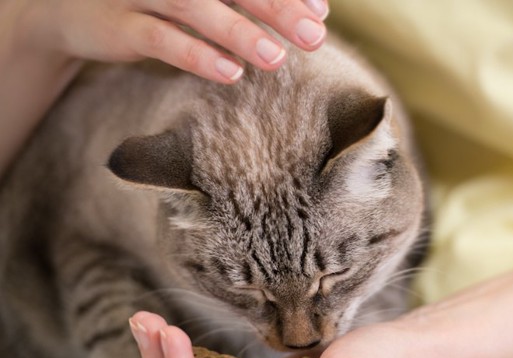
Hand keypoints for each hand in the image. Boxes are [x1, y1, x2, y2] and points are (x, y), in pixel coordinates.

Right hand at [20, 0, 328, 82]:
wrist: (68, 5)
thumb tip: (311, 12)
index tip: (321, 11)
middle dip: (274, 6)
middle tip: (314, 35)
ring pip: (192, 5)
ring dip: (238, 32)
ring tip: (276, 59)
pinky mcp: (114, 24)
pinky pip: (157, 38)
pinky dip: (195, 54)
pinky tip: (230, 73)